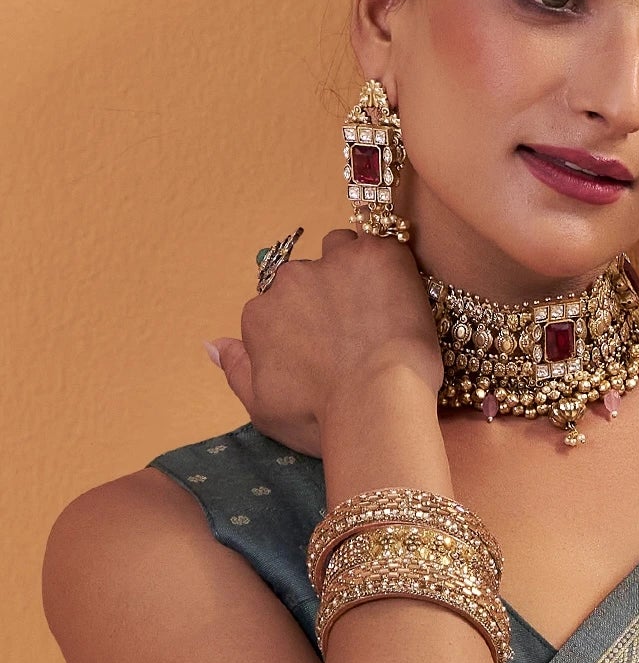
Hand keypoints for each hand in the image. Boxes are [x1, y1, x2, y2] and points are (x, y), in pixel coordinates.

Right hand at [206, 228, 442, 457]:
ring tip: (381, 311)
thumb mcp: (264, 408)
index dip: (304, 325)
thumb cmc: (322, 419)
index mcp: (260, 315)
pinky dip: (392, 266)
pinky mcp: (374, 256)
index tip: (327, 347)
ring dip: (356, 271)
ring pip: (342, 250)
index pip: (277, 305)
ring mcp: (331, 264)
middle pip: (307, 276)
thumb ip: (237, 369)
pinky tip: (402, 297)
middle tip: (359, 332)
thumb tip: (212, 344)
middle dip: (328, 296)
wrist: (376, 406)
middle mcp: (288, 282)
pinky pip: (382, 244)